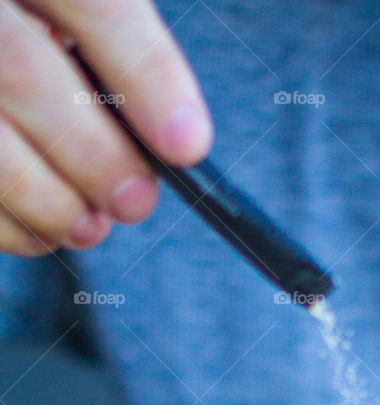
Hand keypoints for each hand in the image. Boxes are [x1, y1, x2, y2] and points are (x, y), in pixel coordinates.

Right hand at [0, 0, 212, 255]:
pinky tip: (44, 232)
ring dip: (51, 200)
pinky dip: (12, 225)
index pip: (94, 3)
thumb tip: (171, 141)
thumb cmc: (41, 42)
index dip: (144, 72)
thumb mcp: (74, 24)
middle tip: (135, 201)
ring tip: (90, 225)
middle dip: (94, 154)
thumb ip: (113, 64)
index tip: (188, 145)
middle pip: (25, 71)